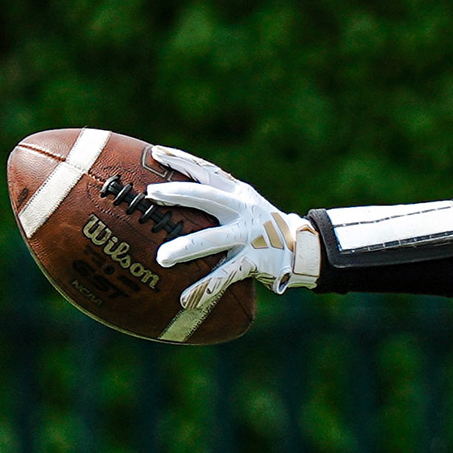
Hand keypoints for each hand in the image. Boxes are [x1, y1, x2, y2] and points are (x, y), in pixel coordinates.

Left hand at [147, 145, 311, 309]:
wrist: (302, 248)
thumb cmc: (262, 225)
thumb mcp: (245, 203)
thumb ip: (218, 197)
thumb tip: (176, 192)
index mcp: (238, 193)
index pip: (207, 171)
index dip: (183, 161)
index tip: (157, 153)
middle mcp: (242, 210)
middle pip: (207, 197)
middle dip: (178, 194)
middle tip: (151, 195)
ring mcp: (249, 235)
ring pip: (213, 239)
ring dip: (186, 248)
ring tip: (162, 258)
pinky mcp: (255, 261)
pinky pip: (225, 275)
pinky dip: (205, 288)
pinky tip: (186, 299)